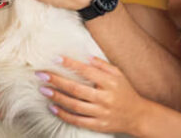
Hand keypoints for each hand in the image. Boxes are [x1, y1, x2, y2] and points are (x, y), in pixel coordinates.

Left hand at [37, 56, 151, 135]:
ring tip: (44, 90)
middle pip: (76, 89)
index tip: (56, 59)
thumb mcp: (118, 74)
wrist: (138, 116)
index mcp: (110, 83)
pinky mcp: (98, 125)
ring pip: (75, 105)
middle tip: (42, 75)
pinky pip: (78, 120)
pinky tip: (53, 107)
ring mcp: (101, 113)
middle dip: (57, 81)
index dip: (70, 64)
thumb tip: (84, 56)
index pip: (87, 71)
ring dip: (57, 97)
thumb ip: (102, 65)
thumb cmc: (126, 92)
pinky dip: (64, 114)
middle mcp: (105, 98)